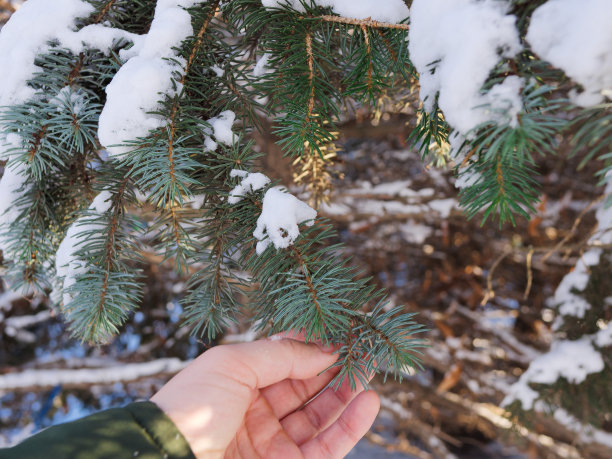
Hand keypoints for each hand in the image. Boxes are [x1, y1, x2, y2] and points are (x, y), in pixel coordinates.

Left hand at [151, 336, 379, 457]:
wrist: (168, 458)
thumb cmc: (191, 405)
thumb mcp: (233, 363)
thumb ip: (282, 354)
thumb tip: (324, 348)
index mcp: (240, 382)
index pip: (286, 361)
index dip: (313, 348)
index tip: (342, 335)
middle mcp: (257, 411)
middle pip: (306, 387)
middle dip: (335, 369)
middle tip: (364, 352)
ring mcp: (272, 442)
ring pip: (320, 416)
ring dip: (347, 394)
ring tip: (370, 373)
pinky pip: (327, 446)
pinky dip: (350, 425)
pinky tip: (368, 400)